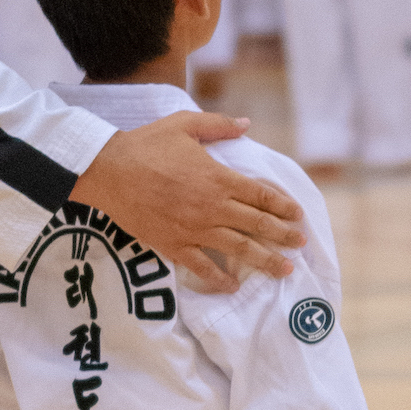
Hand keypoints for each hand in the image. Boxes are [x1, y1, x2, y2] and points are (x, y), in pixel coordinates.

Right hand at [71, 112, 302, 291]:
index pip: (261, 195)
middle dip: (283, 235)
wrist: (109, 171)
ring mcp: (195, 229)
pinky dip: (219, 279)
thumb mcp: (184, 124)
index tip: (298, 215)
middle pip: (257, 224)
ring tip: (284, 269)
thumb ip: (218, 125)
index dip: (283, 206)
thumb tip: (246, 123)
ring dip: (265, 260)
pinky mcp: (174, 245)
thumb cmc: (146, 145)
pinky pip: (202, 268)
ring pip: (239, 249)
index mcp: (218, 177)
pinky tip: (232, 286)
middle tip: (301, 243)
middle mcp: (213, 206)